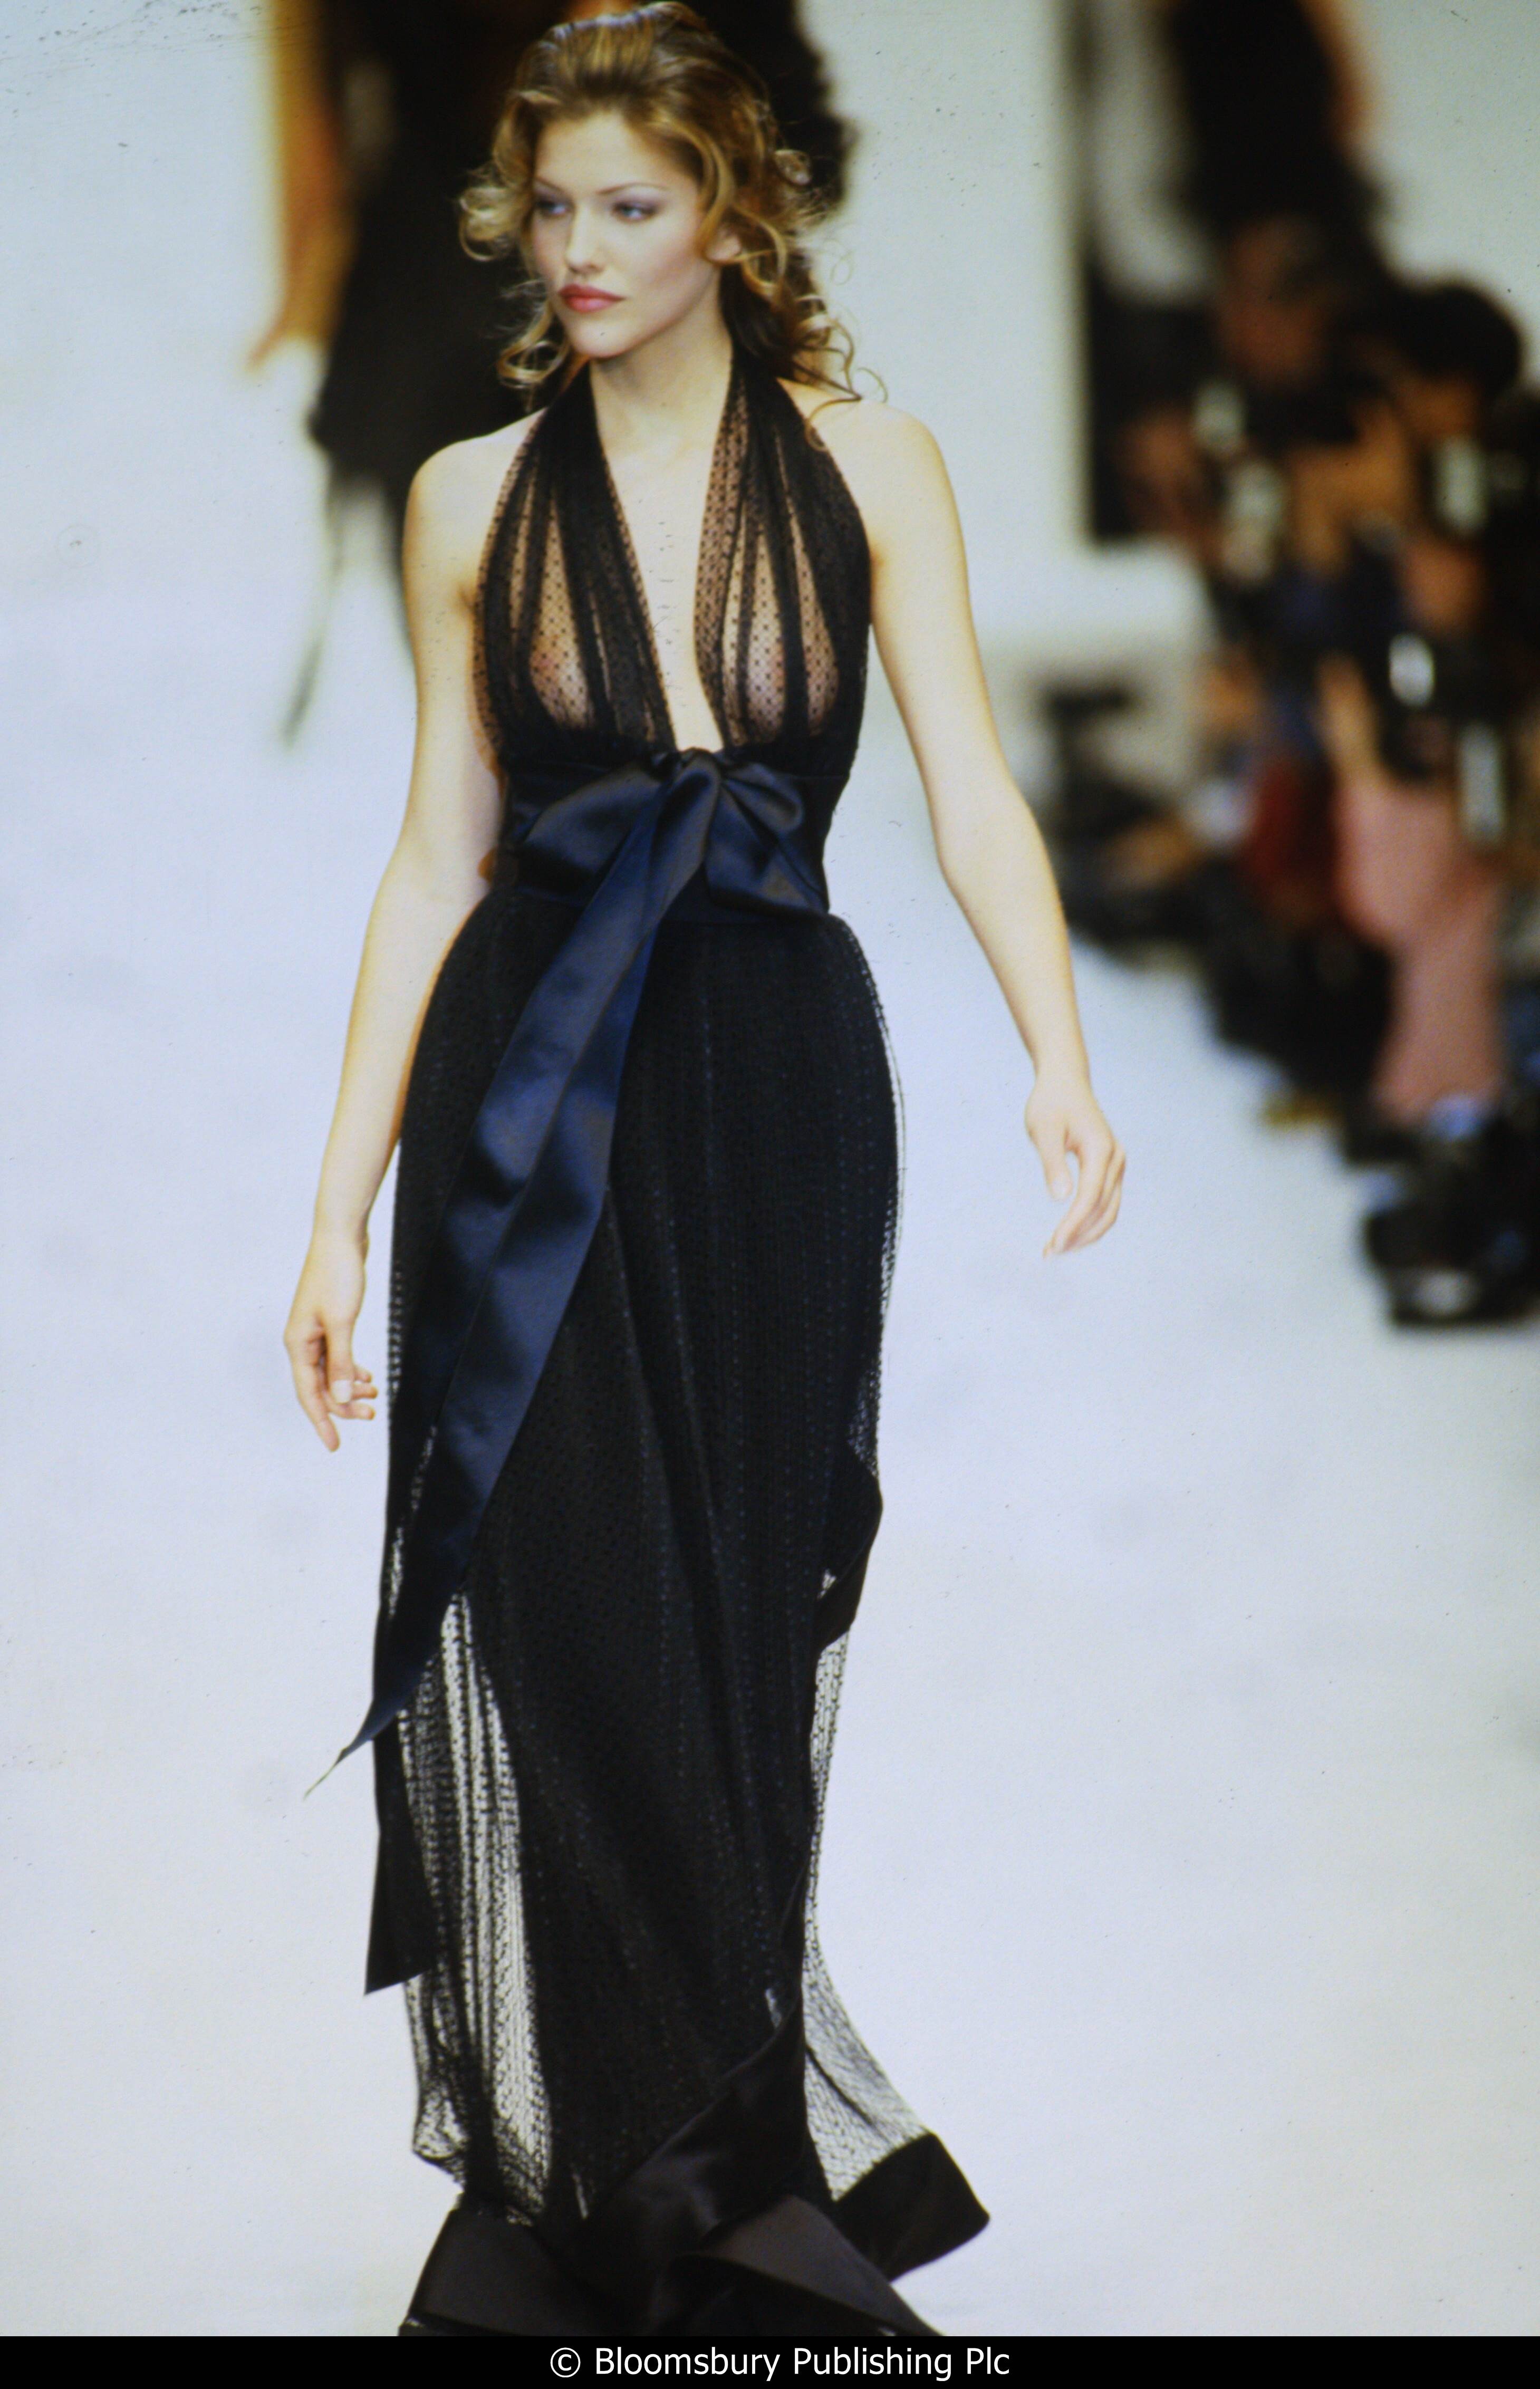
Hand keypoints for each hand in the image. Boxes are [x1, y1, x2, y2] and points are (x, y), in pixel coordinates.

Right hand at [284, 1226, 377, 1449]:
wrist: (341, 1238)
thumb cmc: (338, 1275)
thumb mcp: (342, 1322)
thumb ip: (341, 1362)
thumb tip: (343, 1398)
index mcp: (299, 1344)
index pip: (309, 1393)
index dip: (322, 1421)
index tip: (334, 1445)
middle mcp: (302, 1341)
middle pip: (320, 1386)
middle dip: (344, 1404)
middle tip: (371, 1414)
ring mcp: (315, 1332)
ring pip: (330, 1372)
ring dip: (350, 1387)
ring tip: (374, 1395)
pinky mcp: (329, 1322)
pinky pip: (336, 1357)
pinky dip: (350, 1369)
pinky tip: (366, 1376)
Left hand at [1025, 1077, 1124, 1255]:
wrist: (1065, 1082)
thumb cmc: (1051, 1103)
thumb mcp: (1044, 1130)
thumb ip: (1052, 1163)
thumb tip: (1060, 1197)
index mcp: (1101, 1149)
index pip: (1090, 1197)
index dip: (1073, 1224)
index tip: (1053, 1245)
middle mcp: (1116, 1159)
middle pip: (1104, 1210)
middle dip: (1079, 1236)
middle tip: (1049, 1254)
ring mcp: (1116, 1165)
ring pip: (1109, 1210)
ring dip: (1086, 1234)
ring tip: (1056, 1249)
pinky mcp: (1110, 1169)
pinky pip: (1105, 1203)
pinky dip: (1089, 1222)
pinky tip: (1068, 1233)